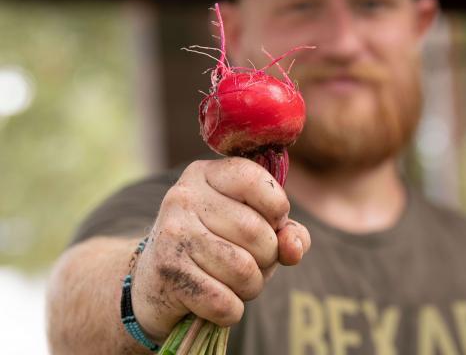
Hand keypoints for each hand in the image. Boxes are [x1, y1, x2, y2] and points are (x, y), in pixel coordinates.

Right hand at [130, 157, 310, 340]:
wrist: (152, 284)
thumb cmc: (214, 249)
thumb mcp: (252, 228)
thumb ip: (285, 232)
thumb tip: (294, 248)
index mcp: (205, 174)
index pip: (254, 179)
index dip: (276, 209)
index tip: (269, 224)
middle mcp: (184, 196)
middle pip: (256, 231)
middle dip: (267, 258)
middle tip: (250, 263)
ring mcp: (172, 233)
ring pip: (244, 269)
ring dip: (251, 287)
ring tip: (235, 283)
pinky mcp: (167, 272)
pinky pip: (224, 301)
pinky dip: (232, 311)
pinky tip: (218, 302)